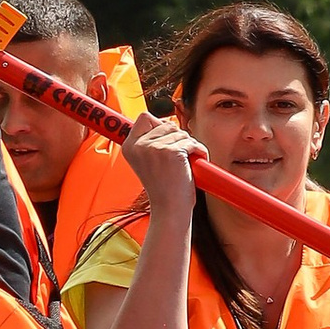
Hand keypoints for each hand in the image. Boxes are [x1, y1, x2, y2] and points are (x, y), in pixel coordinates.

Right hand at [119, 107, 200, 221]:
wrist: (169, 210)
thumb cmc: (163, 190)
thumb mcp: (148, 163)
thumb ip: (151, 143)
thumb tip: (167, 123)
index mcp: (129, 147)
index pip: (144, 118)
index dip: (159, 125)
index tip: (166, 139)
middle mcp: (139, 145)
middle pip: (167, 123)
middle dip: (177, 138)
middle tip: (178, 158)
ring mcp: (154, 148)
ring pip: (182, 133)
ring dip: (189, 147)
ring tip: (185, 165)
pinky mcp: (171, 152)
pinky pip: (193, 142)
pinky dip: (200, 152)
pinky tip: (194, 164)